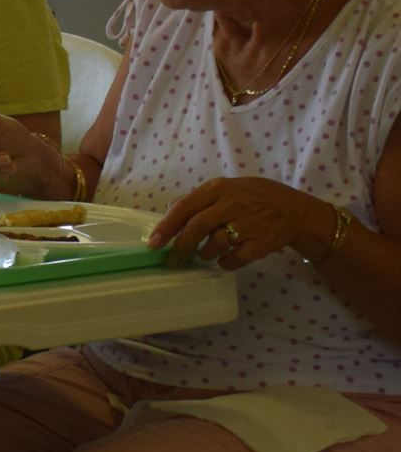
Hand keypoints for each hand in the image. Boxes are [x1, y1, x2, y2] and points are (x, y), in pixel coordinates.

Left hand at [151, 177, 338, 269]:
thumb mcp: (229, 188)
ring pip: (214, 245)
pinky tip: (225, 260)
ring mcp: (249, 224)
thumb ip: (201, 198)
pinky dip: (225, 263)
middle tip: (173, 258)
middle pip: (197, 227)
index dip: (166, 226)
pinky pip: (234, 259)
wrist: (297, 211)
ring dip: (204, 254)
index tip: (153, 243)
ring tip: (205, 254)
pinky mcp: (262, 243)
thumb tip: (170, 209)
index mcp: (219, 189)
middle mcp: (232, 204)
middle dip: (180, 246)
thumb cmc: (257, 198)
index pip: (185, 207)